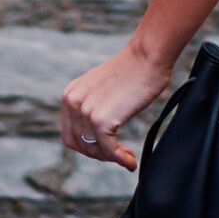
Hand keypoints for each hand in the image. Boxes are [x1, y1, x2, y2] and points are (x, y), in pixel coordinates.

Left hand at [60, 39, 176, 171]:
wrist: (147, 55)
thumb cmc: (134, 70)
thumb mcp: (101, 89)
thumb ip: (93, 106)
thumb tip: (98, 134)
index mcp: (70, 95)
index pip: (71, 134)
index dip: (89, 146)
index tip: (107, 148)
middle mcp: (72, 102)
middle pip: (79, 144)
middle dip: (99, 154)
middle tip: (120, 155)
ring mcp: (85, 111)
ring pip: (94, 149)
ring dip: (111, 158)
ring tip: (128, 157)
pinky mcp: (101, 120)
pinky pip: (109, 150)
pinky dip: (120, 160)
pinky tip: (131, 162)